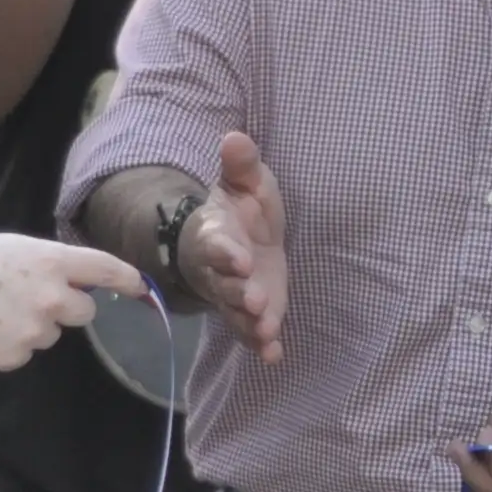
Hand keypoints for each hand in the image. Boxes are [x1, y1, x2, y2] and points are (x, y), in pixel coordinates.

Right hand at [0, 231, 138, 372]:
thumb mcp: (13, 249)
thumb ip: (48, 266)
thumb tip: (73, 284)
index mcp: (51, 262)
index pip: (105, 270)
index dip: (127, 280)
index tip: (142, 289)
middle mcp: (51, 297)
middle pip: (84, 312)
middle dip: (66, 308)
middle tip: (30, 298)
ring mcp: (33, 331)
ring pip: (49, 335)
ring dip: (31, 327)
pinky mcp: (12, 358)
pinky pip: (22, 354)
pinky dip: (6, 346)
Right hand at [171, 133, 289, 361]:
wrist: (236, 241)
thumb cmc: (241, 209)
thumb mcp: (246, 182)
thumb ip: (242, 165)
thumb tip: (235, 136)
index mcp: (217, 234)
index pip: (217, 244)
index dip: (226, 252)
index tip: (240, 258)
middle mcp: (220, 270)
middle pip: (224, 285)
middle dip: (239, 293)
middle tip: (256, 300)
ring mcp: (234, 295)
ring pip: (236, 313)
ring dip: (251, 323)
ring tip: (267, 330)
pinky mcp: (252, 314)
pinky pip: (251, 333)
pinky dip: (261, 345)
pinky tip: (274, 355)